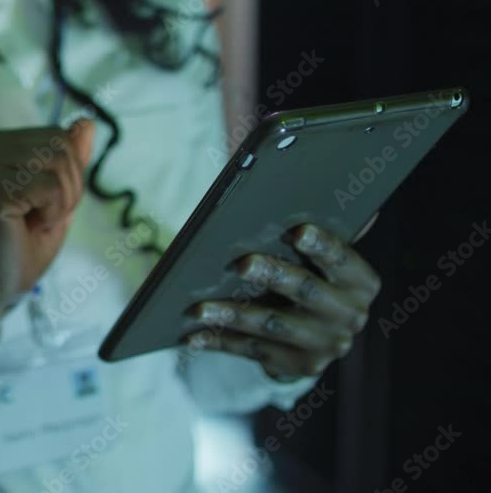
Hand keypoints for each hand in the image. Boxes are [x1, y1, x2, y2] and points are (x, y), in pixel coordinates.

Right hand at [0, 120, 94, 349]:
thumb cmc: (23, 240)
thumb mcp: (57, 192)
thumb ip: (70, 157)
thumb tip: (86, 122)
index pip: (58, 134)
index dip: (68, 173)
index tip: (42, 202)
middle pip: (61, 145)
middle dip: (68, 187)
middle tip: (40, 215)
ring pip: (59, 165)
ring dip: (61, 202)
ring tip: (34, 220)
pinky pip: (52, 188)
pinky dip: (52, 213)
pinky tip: (28, 226)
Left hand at [185, 223, 381, 379]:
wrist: (318, 335)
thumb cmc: (311, 276)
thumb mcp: (321, 258)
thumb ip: (315, 234)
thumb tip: (301, 188)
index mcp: (361, 282)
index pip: (343, 260)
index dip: (322, 246)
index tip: (298, 230)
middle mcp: (350, 316)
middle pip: (306, 291)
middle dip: (272, 276)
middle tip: (241, 264)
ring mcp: (325, 345)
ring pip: (272, 326)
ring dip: (233, 315)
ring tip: (198, 309)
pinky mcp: (298, 366)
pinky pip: (252, 351)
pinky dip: (220, 342)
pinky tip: (192, 336)